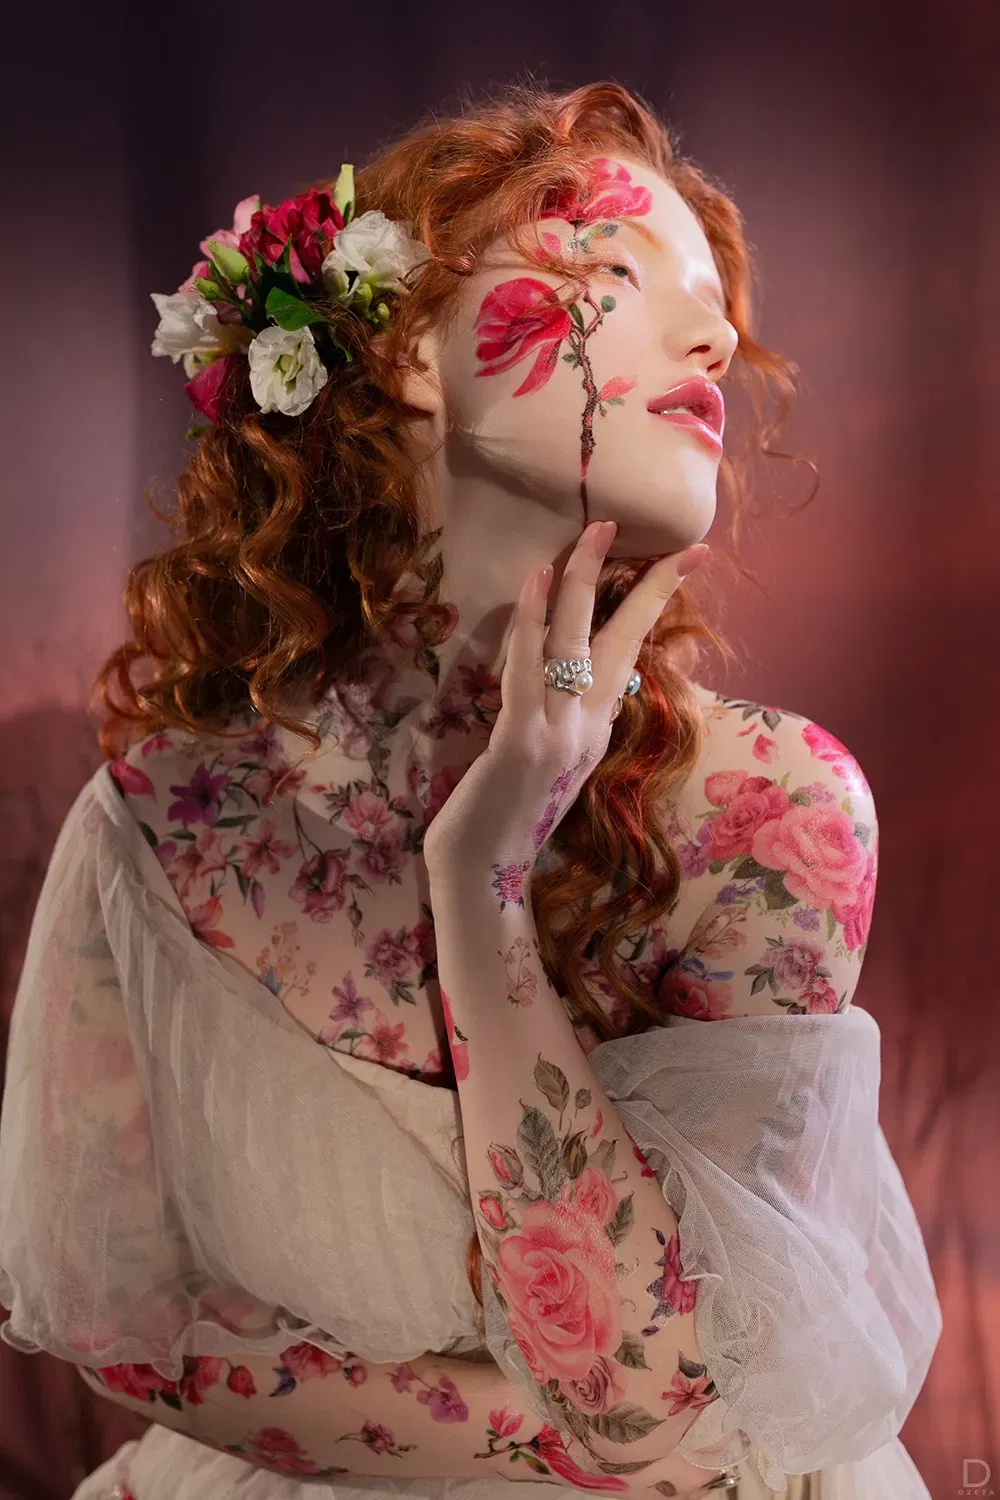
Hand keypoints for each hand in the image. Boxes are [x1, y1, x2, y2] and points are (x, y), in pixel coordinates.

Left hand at [422, 520, 708, 883]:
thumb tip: (574, 666)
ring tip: (592, 531)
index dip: (659, 598)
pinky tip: (537, 579)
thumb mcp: (553, 761)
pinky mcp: (521, 741)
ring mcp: (557, 733)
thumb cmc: (507, 816)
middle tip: (641, 527)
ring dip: (584, 580)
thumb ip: (568, 716)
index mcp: (597, 728)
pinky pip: (529, 668)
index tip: (687, 555)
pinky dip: (533, 620)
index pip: (634, 649)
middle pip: (622, 638)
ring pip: (576, 641)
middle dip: (642, 579)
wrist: (485, 873)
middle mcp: (587, 726)